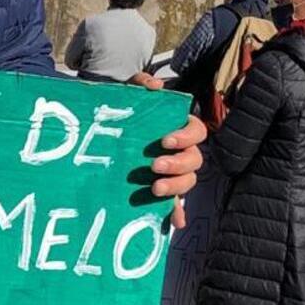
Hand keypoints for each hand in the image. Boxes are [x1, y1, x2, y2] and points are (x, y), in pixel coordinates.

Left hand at [127, 73, 205, 227]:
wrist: (106, 127)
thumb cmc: (125, 108)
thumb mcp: (130, 91)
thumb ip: (141, 83)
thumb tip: (156, 85)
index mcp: (179, 127)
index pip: (197, 131)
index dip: (185, 137)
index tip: (165, 140)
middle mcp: (181, 150)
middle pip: (194, 160)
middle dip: (177, 165)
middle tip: (154, 166)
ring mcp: (172, 170)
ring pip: (187, 181)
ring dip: (176, 187)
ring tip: (155, 188)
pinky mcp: (161, 185)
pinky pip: (175, 202)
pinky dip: (176, 212)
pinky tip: (175, 221)